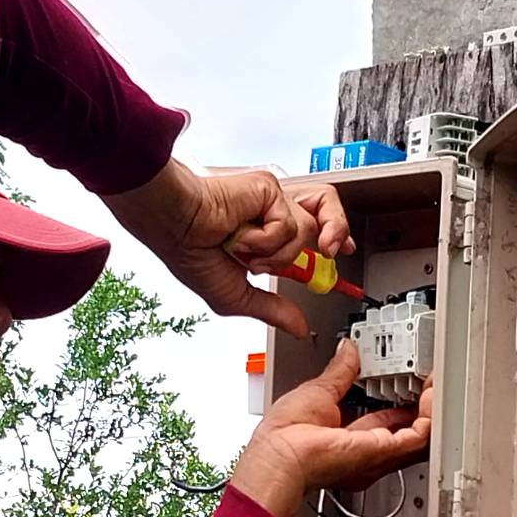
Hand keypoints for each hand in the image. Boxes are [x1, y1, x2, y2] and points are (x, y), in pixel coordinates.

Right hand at [103, 160, 352, 337]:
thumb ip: (272, 310)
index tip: (341, 251)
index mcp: (267, 234)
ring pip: (308, 232)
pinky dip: (264, 241)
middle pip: (326, 214)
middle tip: (329, 253)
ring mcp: (272, 200)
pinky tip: (240, 237)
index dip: (333, 238)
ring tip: (247, 253)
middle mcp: (273, 214)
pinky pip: (288, 226)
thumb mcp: (238, 297)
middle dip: (334, 234)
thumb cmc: (192, 255)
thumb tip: (299, 328)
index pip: (312, 232)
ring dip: (276, 255)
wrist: (176, 228)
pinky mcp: (270, 188)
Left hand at [230, 340, 432, 516]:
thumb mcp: (318, 391)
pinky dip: (429, 417)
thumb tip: (347, 351)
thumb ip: (340, 372)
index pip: (380, 420)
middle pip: (403, 431)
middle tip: (428, 384)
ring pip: (416, 435)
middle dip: (419, 407)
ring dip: (429, 409)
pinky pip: (418, 436)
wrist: (283, 456)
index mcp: (343, 439)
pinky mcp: (384, 453)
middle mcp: (362, 452)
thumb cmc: (285, 435)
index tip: (405, 382)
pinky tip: (431, 397)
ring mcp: (375, 456)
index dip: (396, 401)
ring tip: (436, 385)